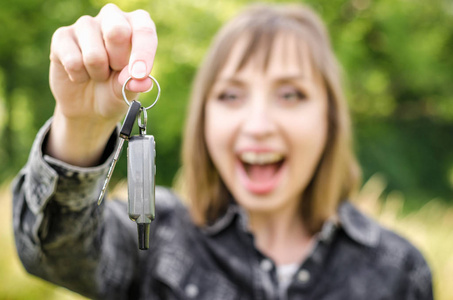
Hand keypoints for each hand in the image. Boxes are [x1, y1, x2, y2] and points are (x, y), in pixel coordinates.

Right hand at [46, 3, 157, 165]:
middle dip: (116, 57)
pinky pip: (68, 50)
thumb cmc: (116, 96)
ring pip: (91, 41)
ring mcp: (85, 28)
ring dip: (95, 68)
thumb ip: (135, 83)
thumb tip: (143, 76)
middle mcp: (112, 23)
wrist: (89, 110)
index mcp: (136, 31)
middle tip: (112, 73)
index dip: (144, 48)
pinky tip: (79, 76)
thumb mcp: (129, 94)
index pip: (144, 27)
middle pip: (116, 24)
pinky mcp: (63, 38)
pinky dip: (75, 70)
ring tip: (96, 77)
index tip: (140, 72)